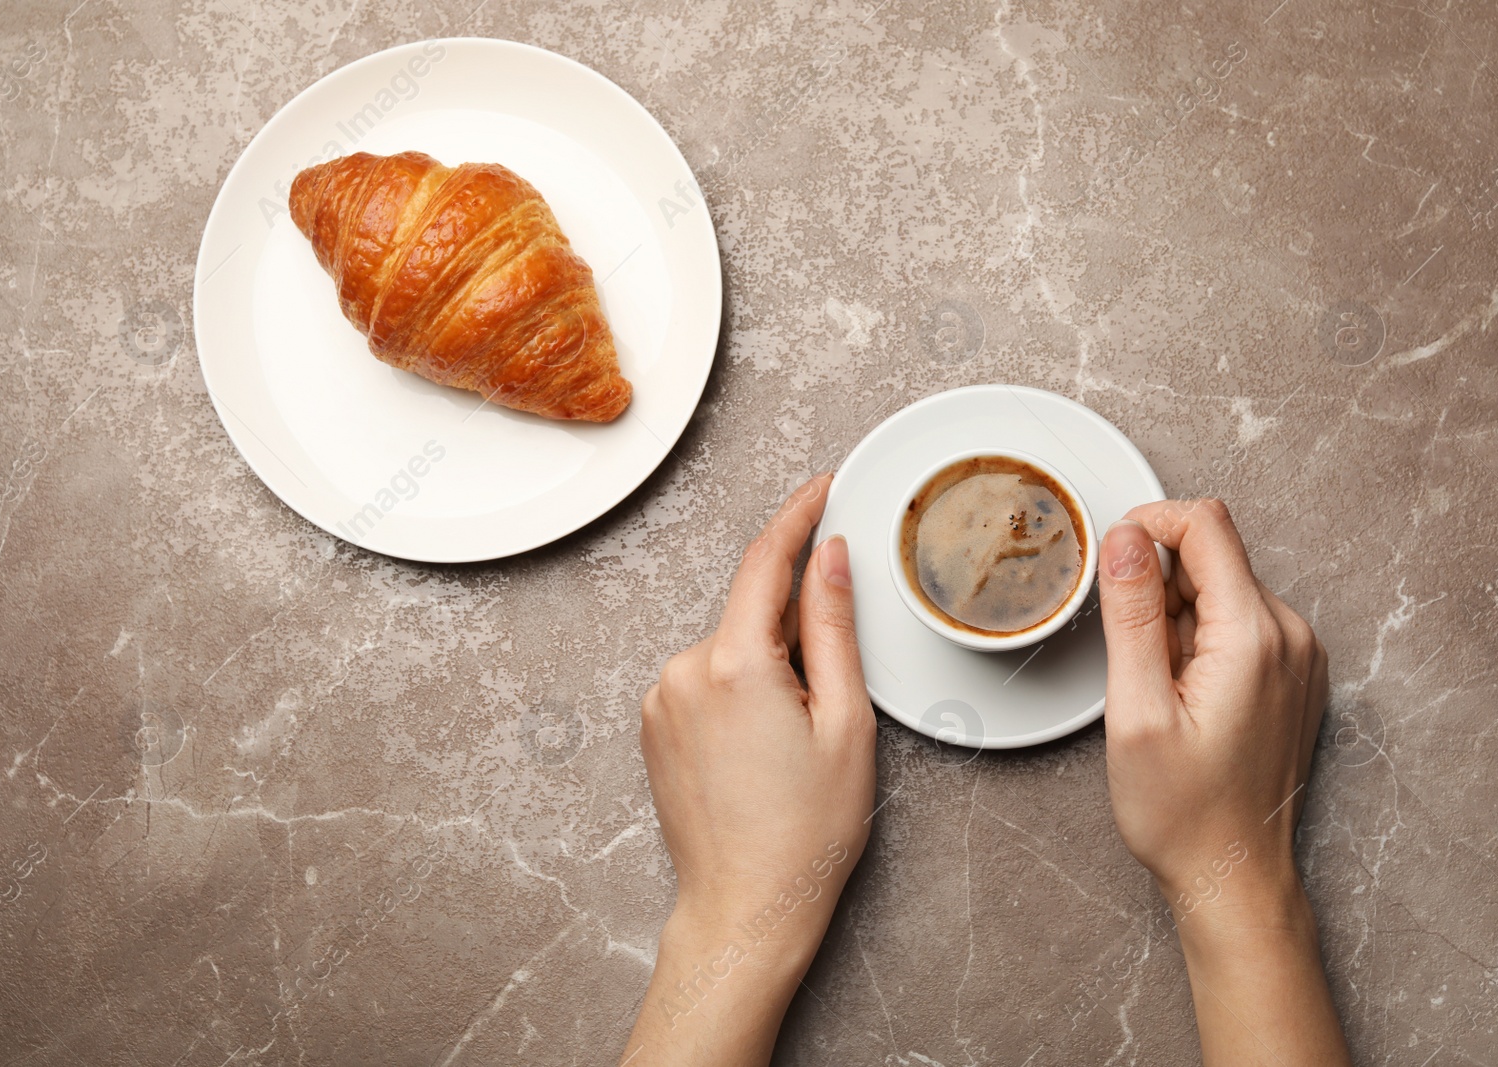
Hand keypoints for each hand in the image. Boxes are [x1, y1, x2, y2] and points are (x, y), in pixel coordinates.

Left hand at [621, 474, 876, 1065]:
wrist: (745, 906)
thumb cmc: (804, 831)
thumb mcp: (844, 722)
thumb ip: (832, 626)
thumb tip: (829, 556)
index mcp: (734, 663)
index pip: (765, 560)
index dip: (798, 514)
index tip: (823, 485)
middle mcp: (683, 671)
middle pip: (751, 611)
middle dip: (796, 627)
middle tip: (831, 696)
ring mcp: (660, 699)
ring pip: (730, 647)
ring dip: (769, 665)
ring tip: (796, 741)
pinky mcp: (653, 724)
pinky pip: (707, 679)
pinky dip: (741, 688)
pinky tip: (763, 746)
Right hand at [1098, 498, 1349, 1065]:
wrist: (1233, 873)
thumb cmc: (1183, 810)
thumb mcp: (1137, 709)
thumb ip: (1133, 612)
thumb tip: (1126, 536)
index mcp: (1253, 636)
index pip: (1206, 524)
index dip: (1148, 524)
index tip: (1112, 559)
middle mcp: (1290, 635)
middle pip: (1213, 555)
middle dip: (1159, 586)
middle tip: (1136, 660)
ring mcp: (1299, 655)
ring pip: (1223, 589)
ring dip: (1178, 618)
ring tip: (1162, 688)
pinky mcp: (1294, 673)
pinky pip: (1238, 623)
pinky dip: (1201, 641)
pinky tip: (1187, 695)